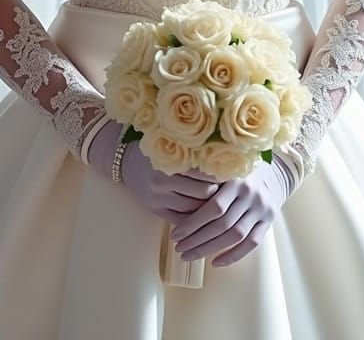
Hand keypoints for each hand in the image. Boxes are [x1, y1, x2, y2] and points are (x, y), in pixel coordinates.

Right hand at [87, 119, 219, 225]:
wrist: (127, 160)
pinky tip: (204, 213)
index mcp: (173, 160)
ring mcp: (158, 198)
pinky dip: (195, 217)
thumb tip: (232, 162)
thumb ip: (199, 152)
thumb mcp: (177, 144)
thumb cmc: (160, 148)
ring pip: (194, 210)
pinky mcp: (155, 210)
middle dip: (219, 194)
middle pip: (203, 194)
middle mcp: (163, 181)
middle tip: (232, 192)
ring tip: (222, 203)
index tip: (236, 177)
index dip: (223, 177)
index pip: (207, 174)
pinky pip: (182, 219)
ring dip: (208, 209)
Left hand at [168, 153, 297, 268]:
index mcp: (237, 180)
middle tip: (179, 249)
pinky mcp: (269, 221)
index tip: (175, 235)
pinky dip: (233, 256)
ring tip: (189, 256)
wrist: (274, 173)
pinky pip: (251, 243)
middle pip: (222, 224)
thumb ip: (208, 184)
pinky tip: (215, 262)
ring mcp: (262, 209)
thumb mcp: (225, 172)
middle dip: (197, 240)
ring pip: (235, 236)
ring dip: (209, 250)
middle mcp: (251, 195)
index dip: (193, 223)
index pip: (213, 207)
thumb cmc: (239, 175)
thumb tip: (178, 206)